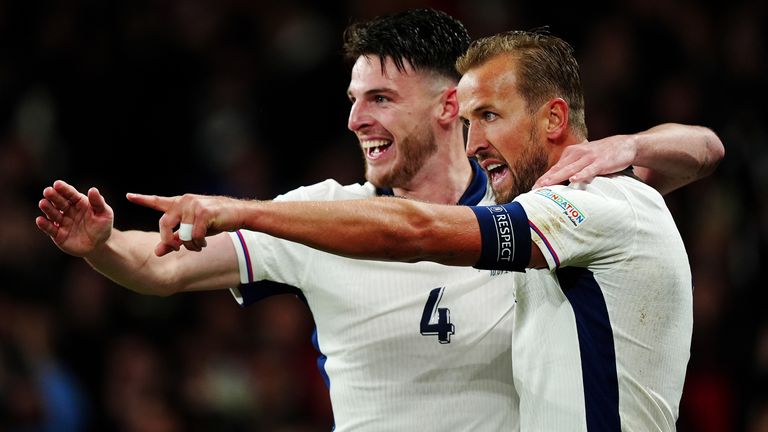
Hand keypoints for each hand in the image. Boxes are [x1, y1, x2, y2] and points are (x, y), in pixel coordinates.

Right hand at [36, 180, 113, 256]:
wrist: (99, 245)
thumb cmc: (103, 226)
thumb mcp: (105, 213)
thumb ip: (98, 202)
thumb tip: (93, 189)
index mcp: (79, 202)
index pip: (70, 194)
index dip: (64, 189)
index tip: (57, 184)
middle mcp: (68, 211)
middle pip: (60, 202)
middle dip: (53, 196)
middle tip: (47, 191)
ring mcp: (62, 222)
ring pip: (53, 214)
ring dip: (47, 208)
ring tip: (43, 203)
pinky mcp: (58, 234)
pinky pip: (50, 229)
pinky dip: (44, 225)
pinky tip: (39, 220)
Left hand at [126, 192, 241, 256]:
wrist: (239, 214)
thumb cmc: (215, 221)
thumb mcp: (192, 231)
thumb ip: (174, 240)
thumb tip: (156, 253)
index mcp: (180, 203)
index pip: (158, 201)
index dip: (142, 199)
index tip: (128, 196)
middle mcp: (184, 201)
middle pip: (164, 224)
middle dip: (169, 241)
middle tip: (176, 249)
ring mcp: (194, 205)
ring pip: (182, 234)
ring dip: (190, 245)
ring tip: (198, 245)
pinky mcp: (204, 211)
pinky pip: (194, 235)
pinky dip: (198, 243)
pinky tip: (204, 242)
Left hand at [533, 135, 637, 188]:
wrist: (624, 145)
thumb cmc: (601, 154)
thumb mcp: (584, 158)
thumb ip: (572, 167)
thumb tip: (560, 180)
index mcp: (571, 153)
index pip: (555, 167)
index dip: (544, 177)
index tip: (534, 188)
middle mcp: (578, 154)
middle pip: (559, 168)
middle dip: (546, 179)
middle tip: (535, 188)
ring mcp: (589, 158)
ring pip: (570, 169)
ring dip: (558, 177)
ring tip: (547, 185)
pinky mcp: (600, 162)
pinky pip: (589, 170)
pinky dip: (582, 175)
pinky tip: (574, 180)